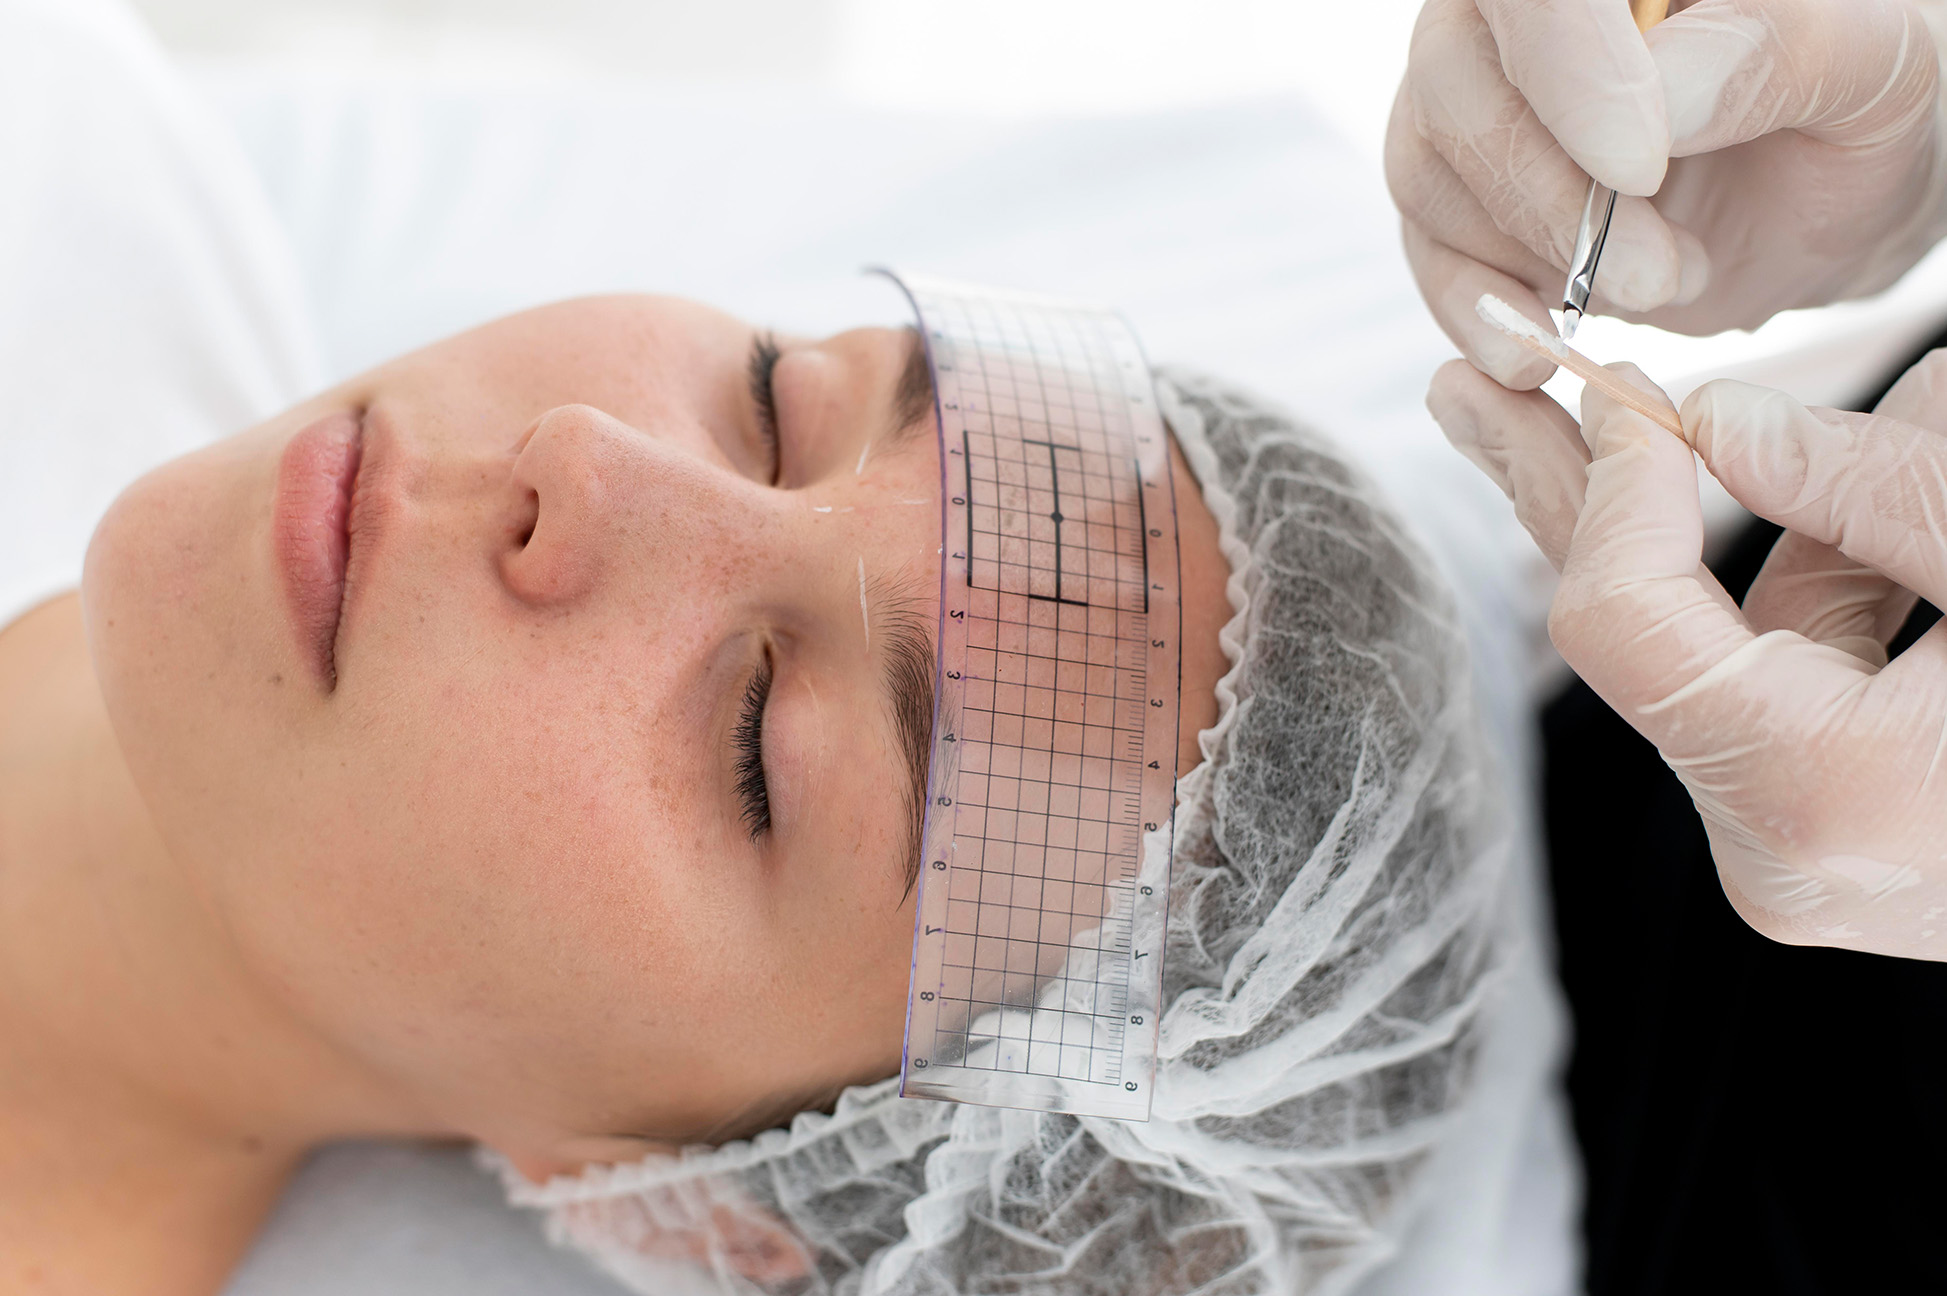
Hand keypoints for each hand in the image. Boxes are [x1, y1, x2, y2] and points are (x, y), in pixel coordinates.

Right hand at [1390, 0, 1946, 389]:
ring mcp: (1478, 104)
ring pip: (1428, 170)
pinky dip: (1479, 315)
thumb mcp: (1876, 65)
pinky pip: (1426, 251)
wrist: (1831, 197)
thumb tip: (1666, 96)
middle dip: (1552, 197)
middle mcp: (1517, 18)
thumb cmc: (1861, 104)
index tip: (1640, 168)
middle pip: (1453, 77)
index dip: (1564, 69)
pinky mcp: (1461, 201)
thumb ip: (1782, 52)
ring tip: (1660, 281)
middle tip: (1662, 269)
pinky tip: (1544, 348)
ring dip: (1536, 259)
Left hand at [1429, 354, 1946, 959]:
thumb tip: (1715, 424)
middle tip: (1482, 386)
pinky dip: (1793, 573)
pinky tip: (1790, 474)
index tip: (1611, 380)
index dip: (1604, 487)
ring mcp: (1809, 852)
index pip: (1620, 625)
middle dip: (1581, 493)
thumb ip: (1870, 490)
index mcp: (1823, 800)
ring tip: (1704, 405)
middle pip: (1634, 638)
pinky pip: (1778, 675)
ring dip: (1719, 516)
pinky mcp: (1840, 827)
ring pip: (1713, 646)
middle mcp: (1788, 855)